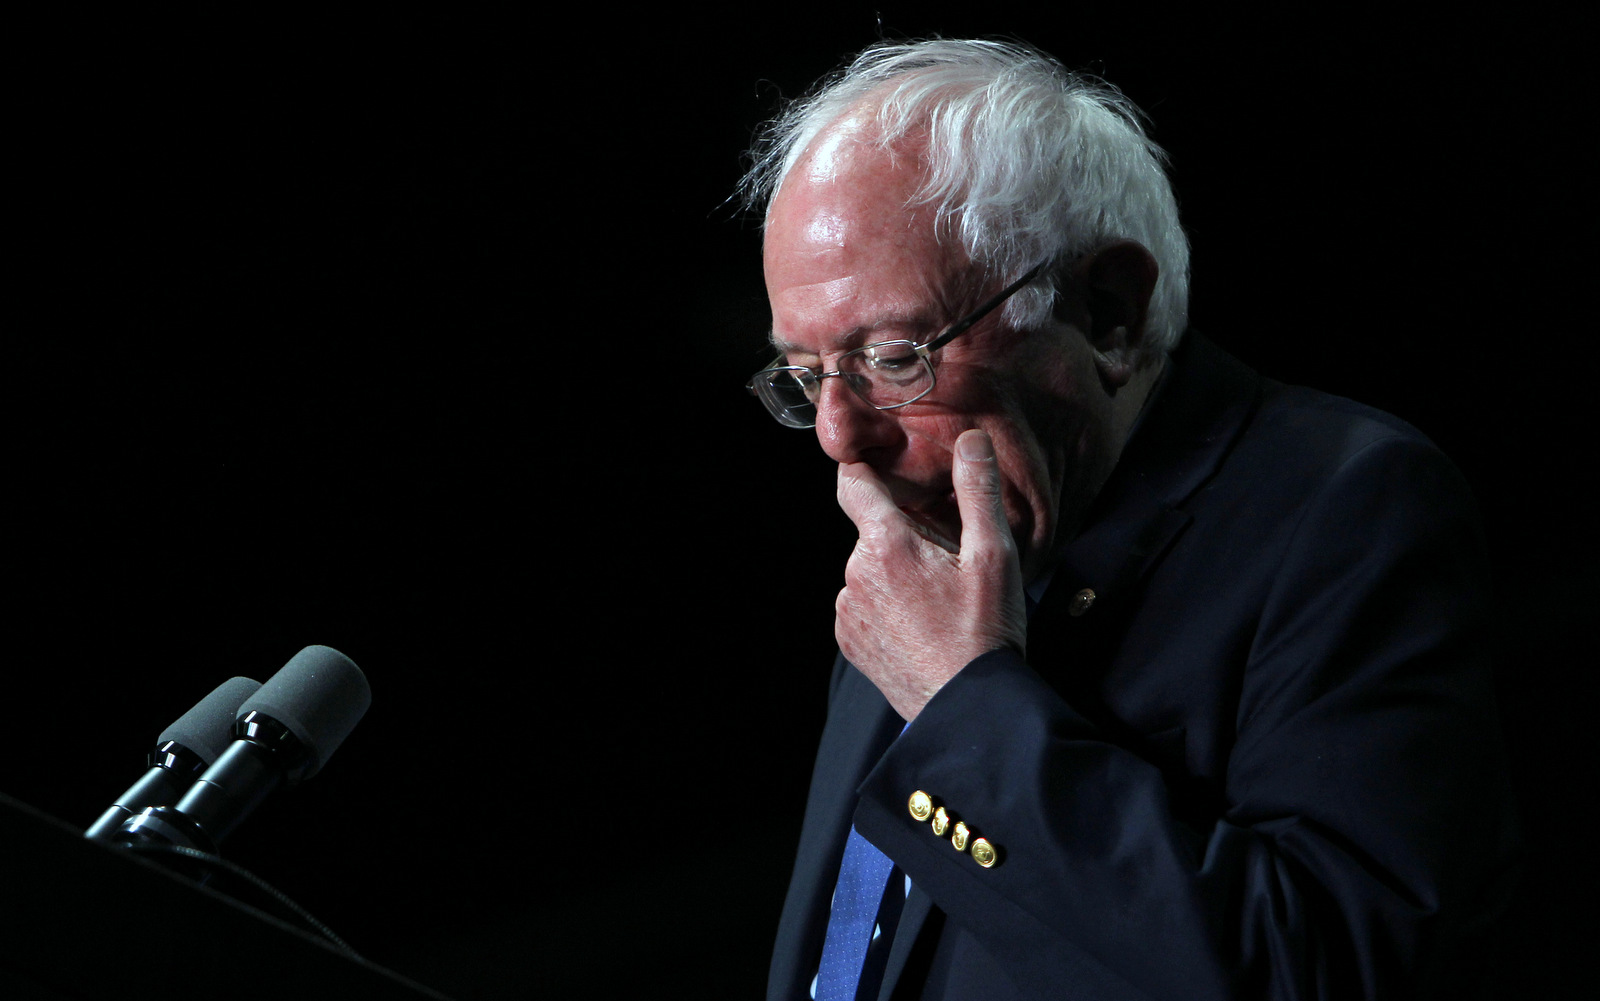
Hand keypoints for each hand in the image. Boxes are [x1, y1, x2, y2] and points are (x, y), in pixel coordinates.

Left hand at [835, 429, 1027, 719]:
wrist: (966, 708)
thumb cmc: (984, 632)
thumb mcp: (994, 555)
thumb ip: (978, 490)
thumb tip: (970, 439)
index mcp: (887, 544)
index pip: (852, 484)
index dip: (864, 468)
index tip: (878, 463)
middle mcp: (855, 574)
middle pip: (871, 532)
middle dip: (901, 535)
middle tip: (946, 562)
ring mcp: (848, 611)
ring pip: (868, 571)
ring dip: (894, 574)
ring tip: (937, 602)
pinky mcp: (849, 642)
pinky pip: (863, 607)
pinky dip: (886, 608)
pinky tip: (921, 625)